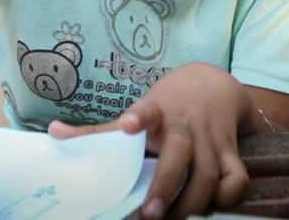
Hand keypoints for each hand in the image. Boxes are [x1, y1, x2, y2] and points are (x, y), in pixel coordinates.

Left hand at [48, 62, 255, 219]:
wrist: (214, 82)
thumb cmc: (167, 104)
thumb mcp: (137, 110)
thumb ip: (99, 130)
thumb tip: (52, 134)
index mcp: (156, 112)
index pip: (147, 110)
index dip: (138, 117)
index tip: (129, 123)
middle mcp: (184, 125)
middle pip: (180, 153)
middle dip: (166, 185)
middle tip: (152, 214)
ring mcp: (210, 139)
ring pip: (208, 173)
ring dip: (192, 201)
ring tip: (172, 219)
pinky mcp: (231, 151)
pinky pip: (236, 178)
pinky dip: (227, 195)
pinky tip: (210, 205)